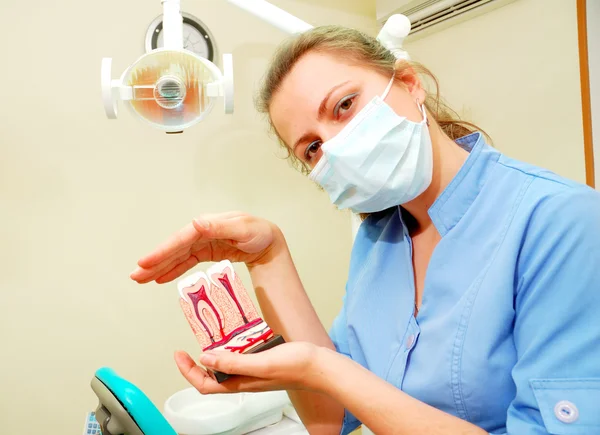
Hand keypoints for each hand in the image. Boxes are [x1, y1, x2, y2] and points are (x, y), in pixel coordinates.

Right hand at [130, 211, 284, 283]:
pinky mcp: (206, 252)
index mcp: (208, 224)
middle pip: (174, 248)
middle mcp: (202, 231)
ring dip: (159, 267)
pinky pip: (186, 262)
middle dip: (154, 262)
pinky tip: (160, 279)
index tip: (146, 262)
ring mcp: (203, 242)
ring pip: (177, 256)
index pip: (181, 239)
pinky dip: (173, 270)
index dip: (163, 251)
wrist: (270, 241)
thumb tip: (196, 223)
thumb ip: (220, 227)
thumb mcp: (243, 229)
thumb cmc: (259, 233)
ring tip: (140, 279)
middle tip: (135, 275)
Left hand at [174, 342, 321, 393]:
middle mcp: (245, 379)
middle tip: (190, 342)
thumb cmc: (296, 367)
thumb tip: (205, 359)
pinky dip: (233, 345)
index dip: (188, 372)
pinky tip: (237, 333)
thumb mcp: (261, 363)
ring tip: (210, 335)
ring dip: (215, 352)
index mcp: (241, 383)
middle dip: (197, 362)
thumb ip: (233, 362)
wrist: (321, 367)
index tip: (179, 353)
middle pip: (212, 376)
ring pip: (226, 365)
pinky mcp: (263, 361)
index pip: (205, 384)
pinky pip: (241, 356)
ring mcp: (254, 371)